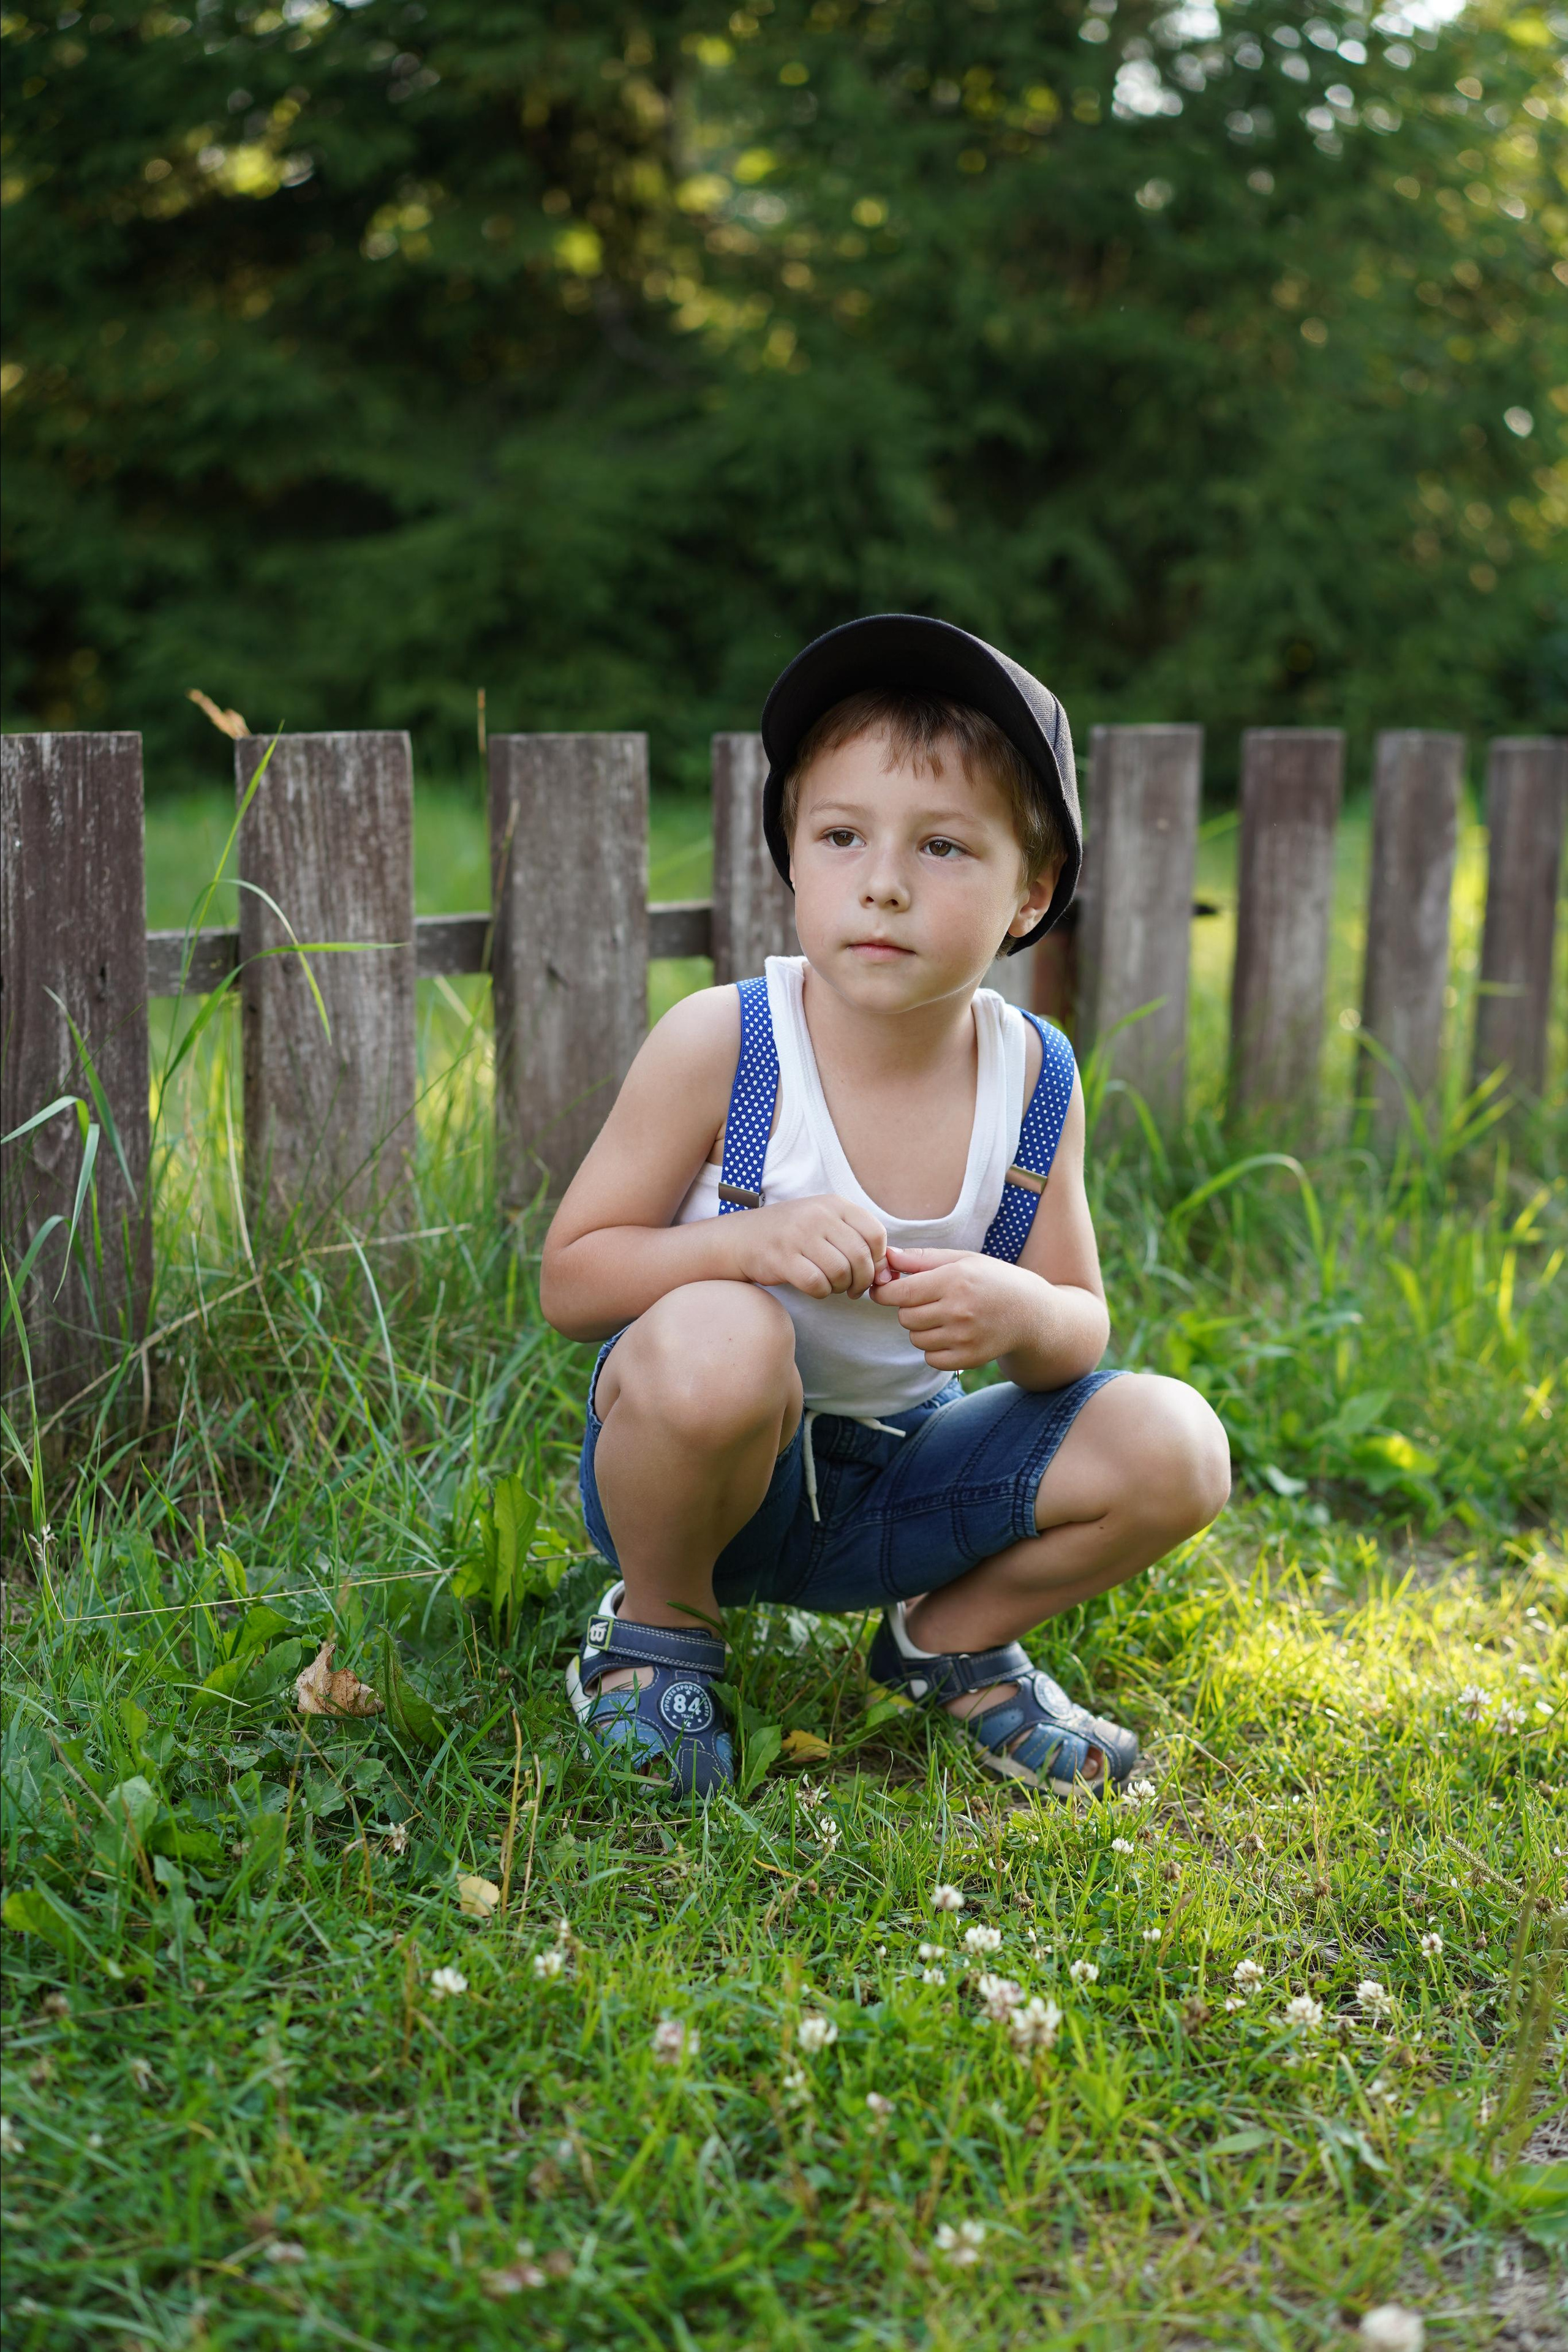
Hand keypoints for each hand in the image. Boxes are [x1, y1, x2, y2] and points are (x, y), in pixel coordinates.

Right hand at [729, 1193, 888, 1299]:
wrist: (740, 1238)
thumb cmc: (791, 1235)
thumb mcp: (825, 1225)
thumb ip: (857, 1243)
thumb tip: (887, 1274)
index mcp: (834, 1204)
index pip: (875, 1233)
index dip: (878, 1259)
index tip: (869, 1270)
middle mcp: (818, 1215)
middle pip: (860, 1256)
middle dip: (862, 1280)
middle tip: (854, 1288)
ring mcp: (798, 1235)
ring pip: (840, 1272)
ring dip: (841, 1288)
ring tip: (834, 1287)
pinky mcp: (782, 1258)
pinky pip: (817, 1284)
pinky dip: (821, 1292)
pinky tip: (816, 1288)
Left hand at [871, 1245, 1044, 1369]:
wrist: (1031, 1313)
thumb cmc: (992, 1280)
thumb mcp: (962, 1260)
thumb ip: (921, 1259)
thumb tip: (887, 1256)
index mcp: (954, 1280)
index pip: (900, 1292)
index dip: (884, 1291)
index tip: (882, 1289)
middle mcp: (959, 1310)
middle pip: (904, 1317)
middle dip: (908, 1308)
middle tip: (928, 1300)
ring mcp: (965, 1337)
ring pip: (915, 1338)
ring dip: (921, 1329)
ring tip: (944, 1316)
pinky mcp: (969, 1358)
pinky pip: (930, 1358)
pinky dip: (934, 1348)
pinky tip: (951, 1334)